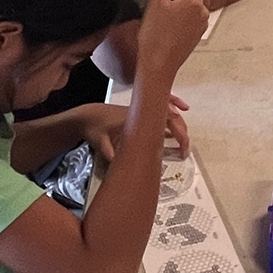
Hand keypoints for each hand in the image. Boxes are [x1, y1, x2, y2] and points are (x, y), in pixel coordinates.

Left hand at [72, 100, 189, 160]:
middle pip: (170, 116)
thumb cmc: (94, 129)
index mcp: (134, 118)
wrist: (87, 116)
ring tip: (184, 142)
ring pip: (168, 112)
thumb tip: (124, 167)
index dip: (176, 131)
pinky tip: (183, 109)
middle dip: (182, 132)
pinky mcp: (141, 113)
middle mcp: (141, 112)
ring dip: (180, 124)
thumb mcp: (101, 144)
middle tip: (185, 151)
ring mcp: (142, 111)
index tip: (182, 145)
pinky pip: (161, 108)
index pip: (162, 120)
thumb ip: (111, 155)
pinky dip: (174, 105)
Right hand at [135, 0, 207, 80]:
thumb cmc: (155, 34)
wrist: (157, 64)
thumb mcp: (156, 1)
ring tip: (163, 18)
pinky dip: (182, 20)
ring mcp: (201, 27)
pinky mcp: (196, 37)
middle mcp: (203, 14)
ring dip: (180, 8)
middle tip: (162, 4)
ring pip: (193, 8)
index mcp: (195, 2)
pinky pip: (191, 21)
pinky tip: (167, 28)